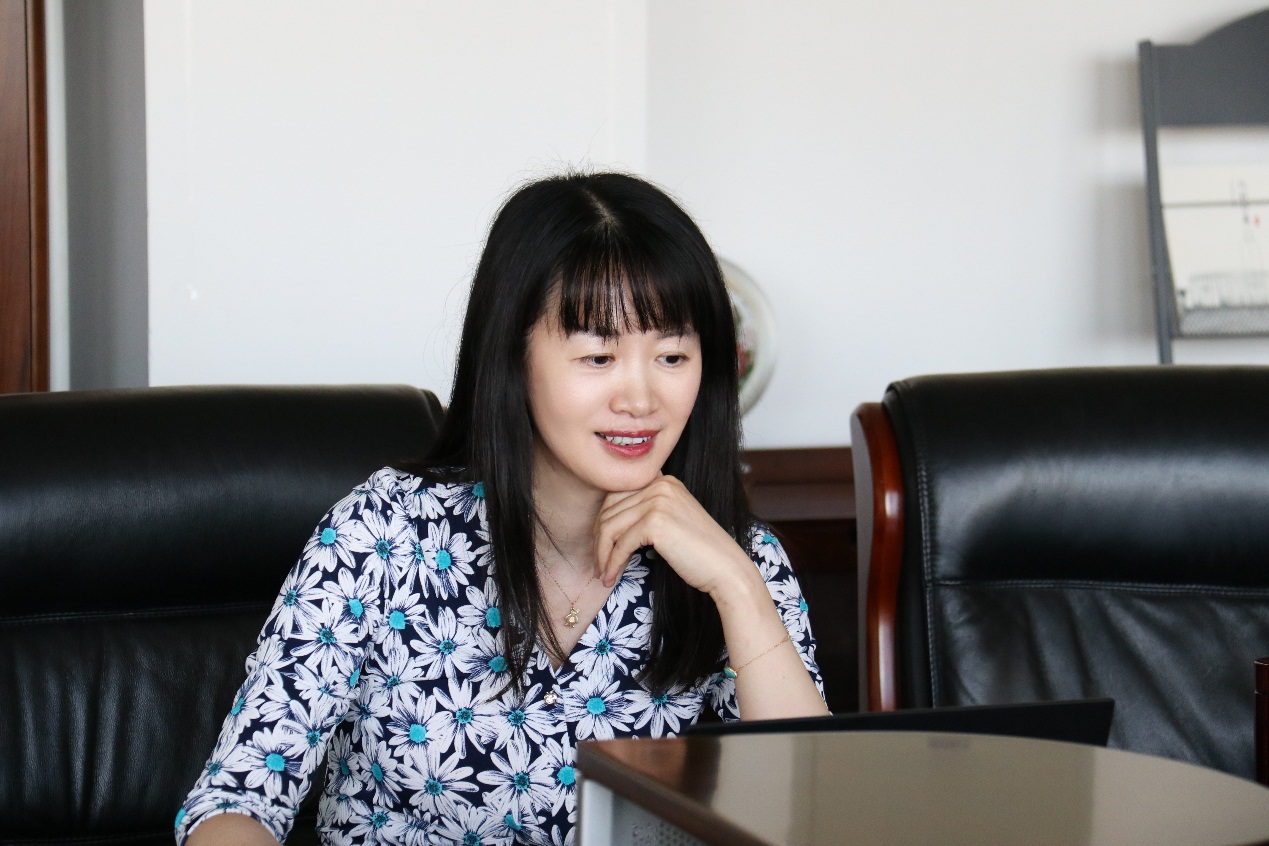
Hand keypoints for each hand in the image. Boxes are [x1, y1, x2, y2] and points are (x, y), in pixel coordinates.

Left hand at [594, 475, 757, 599]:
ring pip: (610, 527)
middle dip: (599, 539)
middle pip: (609, 509)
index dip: (604, 522)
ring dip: (602, 555)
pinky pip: (620, 544)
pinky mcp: (655, 522)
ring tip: (603, 574)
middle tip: (599, 564)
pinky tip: (610, 577)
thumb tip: (606, 524)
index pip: (617, 495)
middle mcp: (661, 485)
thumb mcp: (671, 521)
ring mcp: (658, 501)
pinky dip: (612, 563)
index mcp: (664, 481)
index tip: (602, 547)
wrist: (726, 569)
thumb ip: (646, 512)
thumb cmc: (700, 553)